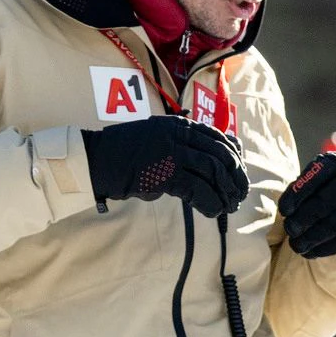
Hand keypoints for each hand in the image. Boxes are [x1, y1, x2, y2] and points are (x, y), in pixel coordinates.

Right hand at [81, 115, 248, 217]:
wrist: (97, 158)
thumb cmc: (126, 151)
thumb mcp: (158, 136)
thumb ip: (184, 141)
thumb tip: (217, 152)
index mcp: (180, 125)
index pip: (220, 139)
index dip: (235, 159)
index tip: (238, 176)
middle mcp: (180, 135)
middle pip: (222, 155)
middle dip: (235, 178)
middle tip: (238, 195)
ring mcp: (173, 153)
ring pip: (214, 172)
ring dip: (225, 192)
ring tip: (228, 206)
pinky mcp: (165, 174)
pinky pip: (198, 190)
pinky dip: (210, 203)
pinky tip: (213, 211)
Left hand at [278, 151, 335, 257]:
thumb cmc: (329, 188)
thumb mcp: (316, 180)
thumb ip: (301, 191)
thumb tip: (286, 212)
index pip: (315, 177)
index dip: (297, 195)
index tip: (284, 211)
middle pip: (326, 202)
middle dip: (303, 219)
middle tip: (289, 230)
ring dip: (312, 238)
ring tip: (297, 245)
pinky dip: (326, 248)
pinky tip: (312, 251)